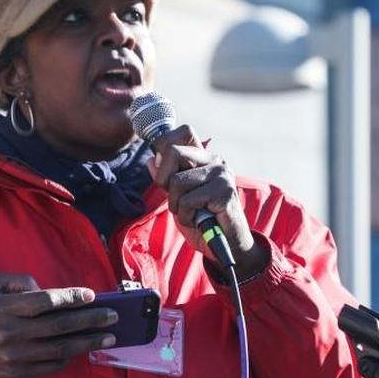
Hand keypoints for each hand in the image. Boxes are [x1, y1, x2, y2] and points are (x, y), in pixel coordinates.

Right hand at [0, 273, 118, 377]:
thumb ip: (19, 281)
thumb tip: (47, 289)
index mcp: (3, 307)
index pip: (45, 301)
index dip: (71, 298)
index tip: (91, 296)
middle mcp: (9, 332)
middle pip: (58, 326)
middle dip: (89, 320)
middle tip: (112, 316)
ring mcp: (14, 355)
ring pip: (59, 349)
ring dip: (87, 342)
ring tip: (108, 336)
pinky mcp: (16, 372)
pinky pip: (50, 366)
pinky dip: (69, 357)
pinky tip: (83, 350)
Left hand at [147, 126, 268, 278]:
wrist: (227, 246)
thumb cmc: (202, 221)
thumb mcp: (178, 198)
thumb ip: (166, 179)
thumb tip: (151, 160)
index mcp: (204, 157)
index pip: (184, 131)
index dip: (165, 147)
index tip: (166, 173)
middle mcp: (215, 160)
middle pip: (172, 152)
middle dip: (163, 180)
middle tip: (175, 199)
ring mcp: (221, 175)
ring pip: (177, 181)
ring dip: (176, 205)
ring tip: (190, 213)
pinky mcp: (225, 193)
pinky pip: (188, 201)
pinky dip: (186, 216)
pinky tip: (198, 221)